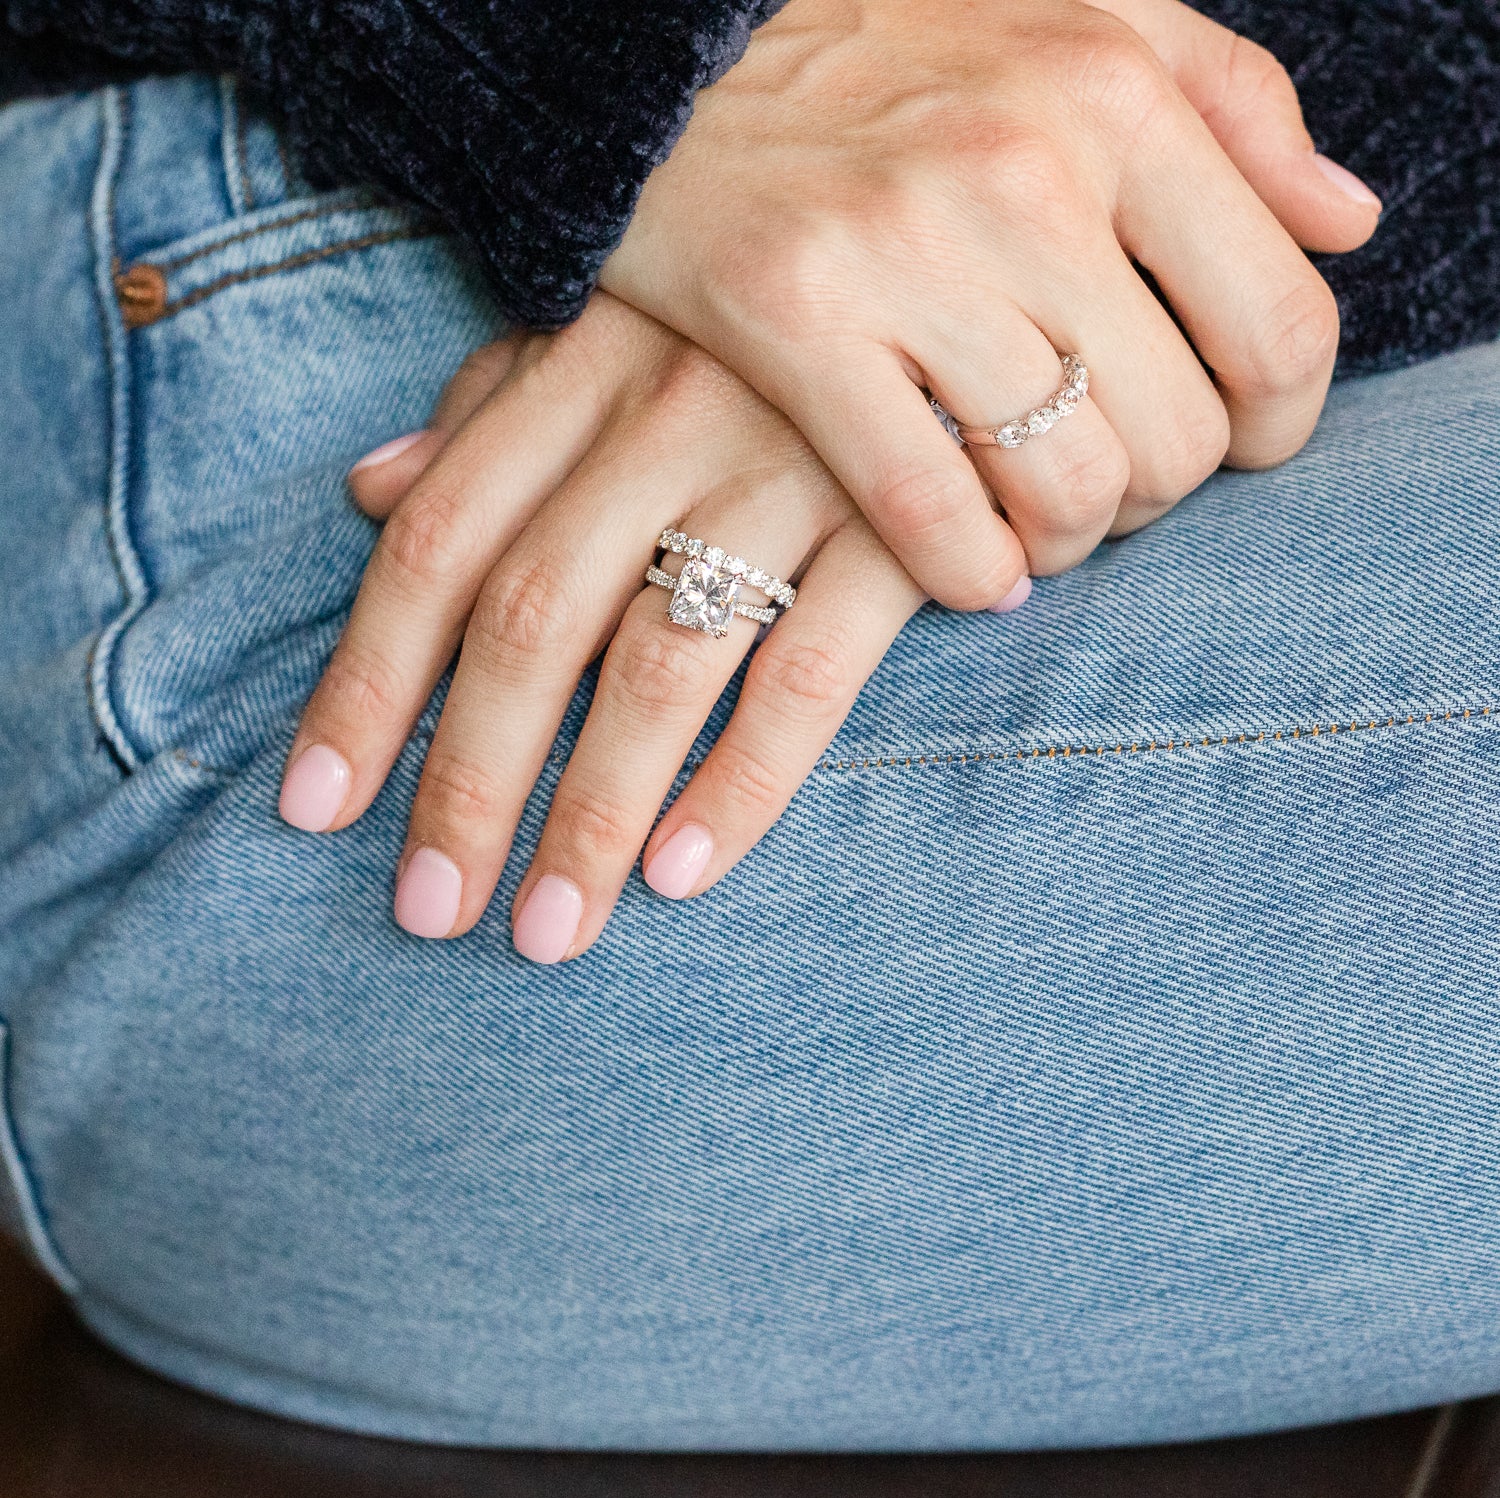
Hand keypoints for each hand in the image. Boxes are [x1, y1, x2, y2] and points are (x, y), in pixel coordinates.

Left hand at [278, 295, 934, 959]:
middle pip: (530, 621)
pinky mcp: (901, 529)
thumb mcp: (623, 327)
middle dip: (467, 779)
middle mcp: (670, 415)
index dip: (367, 681)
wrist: (974, 280)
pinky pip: (809, 675)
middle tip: (428, 912)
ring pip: (657, 666)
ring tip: (546, 932)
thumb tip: (371, 490)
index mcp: (586, 365)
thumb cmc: (775, 321)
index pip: (441, 541)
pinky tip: (681, 872)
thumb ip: (498, 407)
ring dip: (590, 814)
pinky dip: (742, 781)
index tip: (316, 806)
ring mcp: (789, 472)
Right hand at [601, 0, 1379, 596]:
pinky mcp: (795, 324)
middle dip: (1161, 498)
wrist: (670, 63)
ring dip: (1071, 543)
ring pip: (1067, 486)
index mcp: (1116, 95)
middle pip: (1177, 435)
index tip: (1241, 449)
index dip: (1279, 425)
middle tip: (1114, 492)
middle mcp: (1023, 172)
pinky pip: (928, 511)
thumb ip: (1234, 102)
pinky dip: (971, 573)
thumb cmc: (893, 56)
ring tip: (1042, 530)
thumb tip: (1346, 223)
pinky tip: (975, 573)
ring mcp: (903, 253)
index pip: (1278, 325)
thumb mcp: (1085, 19)